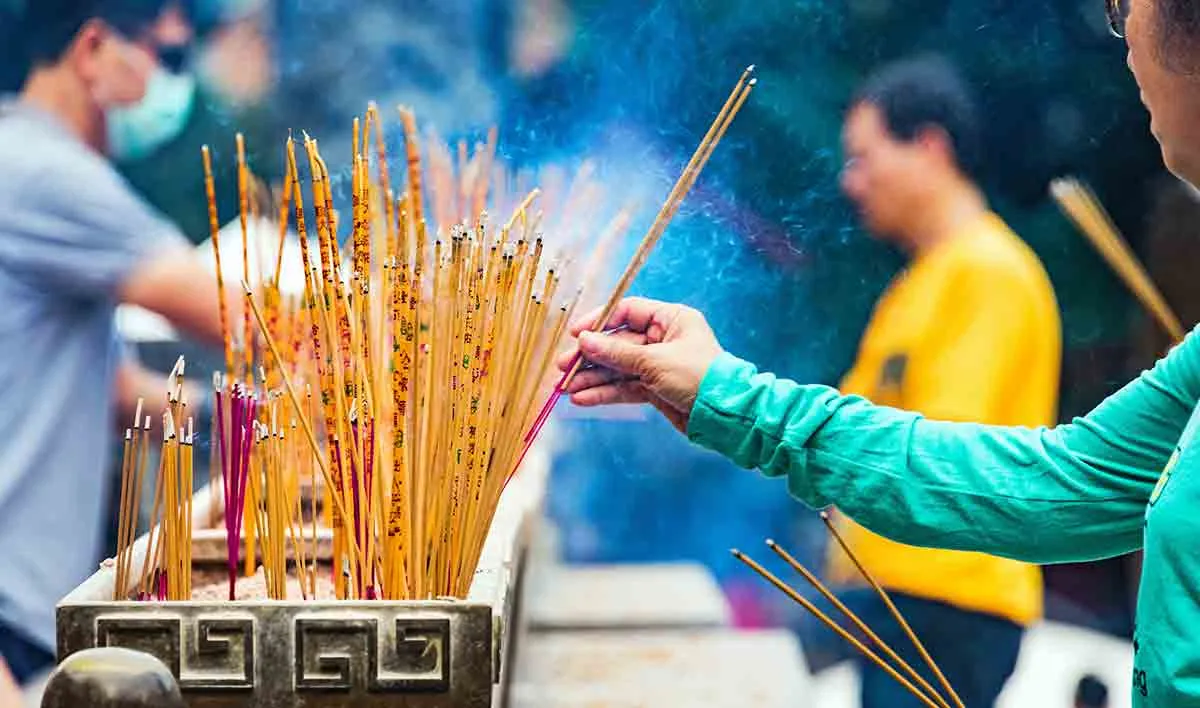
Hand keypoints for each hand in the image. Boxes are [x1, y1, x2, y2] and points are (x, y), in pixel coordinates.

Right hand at [557, 297, 723, 432]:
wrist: (724, 415)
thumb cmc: (698, 377)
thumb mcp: (654, 361)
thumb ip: (617, 353)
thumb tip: (584, 340)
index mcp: (670, 320)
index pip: (627, 312)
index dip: (600, 322)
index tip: (576, 335)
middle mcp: (662, 339)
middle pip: (617, 343)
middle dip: (590, 357)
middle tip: (564, 367)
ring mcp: (657, 365)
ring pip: (617, 368)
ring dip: (592, 378)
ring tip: (565, 389)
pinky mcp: (655, 389)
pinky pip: (624, 387)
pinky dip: (605, 393)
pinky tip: (583, 398)